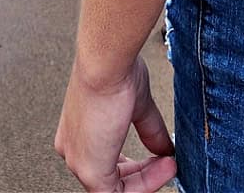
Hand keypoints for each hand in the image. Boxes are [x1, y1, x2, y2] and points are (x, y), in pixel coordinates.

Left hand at [54, 52, 177, 192]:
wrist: (105, 64)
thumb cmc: (112, 70)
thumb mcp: (137, 104)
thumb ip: (149, 131)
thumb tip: (164, 147)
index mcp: (79, 131)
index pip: (109, 160)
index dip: (138, 164)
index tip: (159, 157)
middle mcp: (74, 148)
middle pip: (112, 177)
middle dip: (145, 174)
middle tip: (167, 163)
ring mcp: (79, 161)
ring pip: (115, 188)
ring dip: (148, 179)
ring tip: (169, 164)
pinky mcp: (90, 171)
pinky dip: (145, 185)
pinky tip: (164, 167)